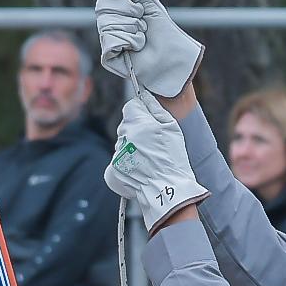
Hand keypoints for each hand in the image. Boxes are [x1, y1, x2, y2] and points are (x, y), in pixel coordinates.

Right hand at [93, 0, 203, 99]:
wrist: (172, 58)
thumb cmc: (164, 33)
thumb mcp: (148, 4)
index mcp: (119, 8)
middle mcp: (110, 22)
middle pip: (103, 5)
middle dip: (127, 9)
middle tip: (142, 17)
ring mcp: (108, 39)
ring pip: (107, 23)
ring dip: (132, 27)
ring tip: (143, 35)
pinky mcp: (108, 56)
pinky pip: (111, 39)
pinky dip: (129, 40)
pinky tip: (137, 47)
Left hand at [104, 91, 207, 228]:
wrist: (167, 190)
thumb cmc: (173, 158)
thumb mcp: (172, 128)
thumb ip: (156, 109)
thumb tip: (145, 95)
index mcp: (137, 125)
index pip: (130, 108)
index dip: (140, 113)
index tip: (149, 122)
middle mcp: (124, 138)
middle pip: (126, 126)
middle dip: (136, 131)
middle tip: (152, 144)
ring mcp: (116, 155)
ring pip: (122, 144)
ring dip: (132, 148)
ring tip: (148, 160)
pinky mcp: (112, 171)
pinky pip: (118, 161)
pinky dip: (126, 164)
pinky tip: (140, 169)